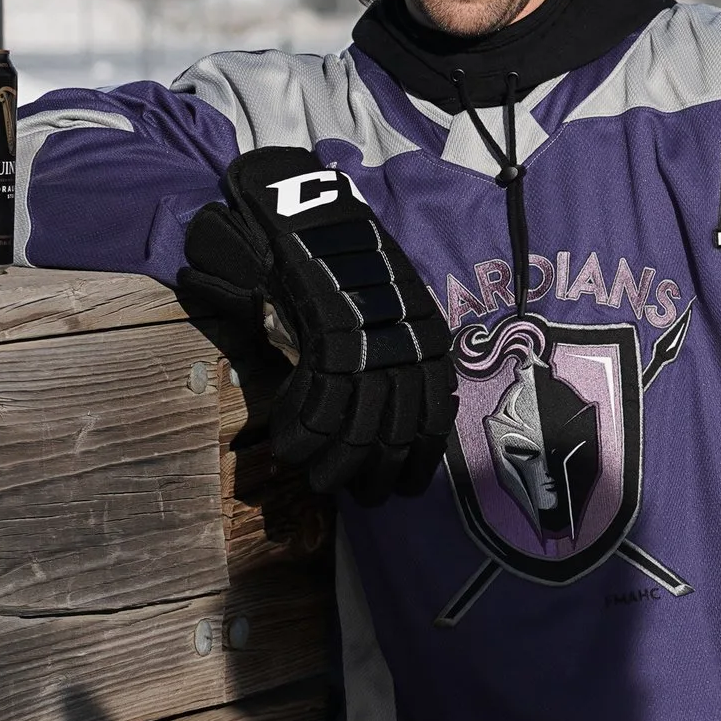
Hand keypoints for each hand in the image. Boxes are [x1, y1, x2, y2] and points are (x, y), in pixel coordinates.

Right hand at [175, 147, 455, 503]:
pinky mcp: (331, 344)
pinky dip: (300, 436)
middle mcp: (408, 349)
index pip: (434, 419)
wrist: (317, 222)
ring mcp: (371, 347)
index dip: (417, 460)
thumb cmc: (353, 267)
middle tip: (361, 497)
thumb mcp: (392, 312)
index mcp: (429, 343)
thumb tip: (387, 414)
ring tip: (318, 481)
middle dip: (376, 475)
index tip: (403, 487)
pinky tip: (287, 445)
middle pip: (396, 435)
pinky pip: (318, 411)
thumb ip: (396, 361)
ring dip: (334, 467)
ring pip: (357, 433)